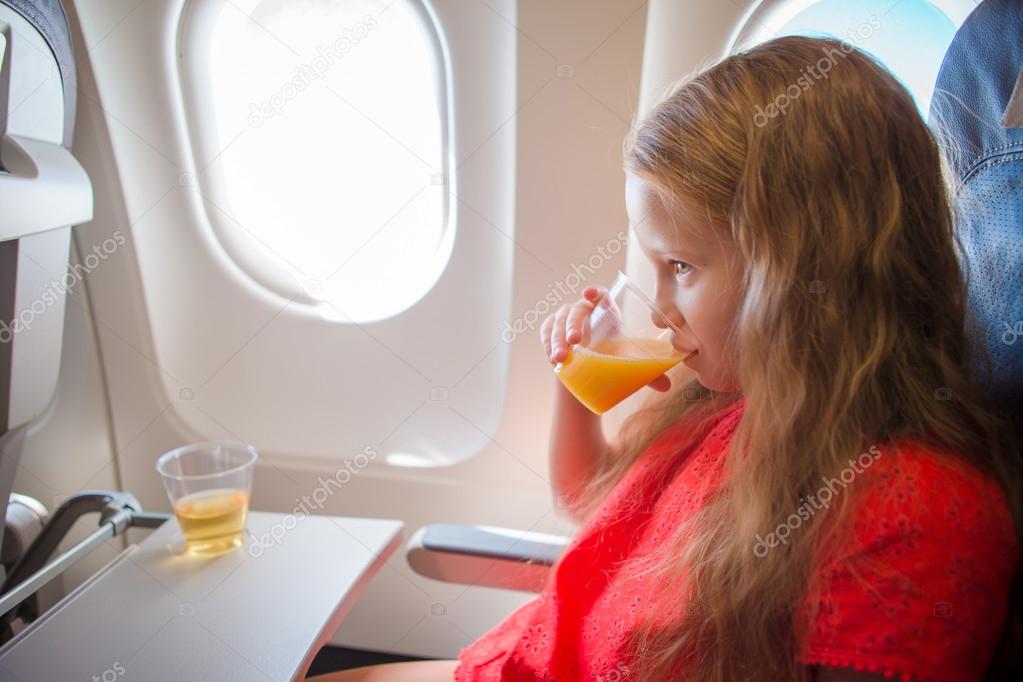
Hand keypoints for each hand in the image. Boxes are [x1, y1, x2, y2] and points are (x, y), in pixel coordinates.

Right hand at [539, 287, 671, 392]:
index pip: (600, 294)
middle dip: (572, 325)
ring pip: (557, 323)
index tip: (589, 293)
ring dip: (556, 340)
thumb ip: (647, 372)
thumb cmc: (610, 356)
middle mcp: (584, 311)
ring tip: (559, 358)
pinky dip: (546, 344)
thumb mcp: (626, 361)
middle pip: (576, 310)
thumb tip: (666, 386)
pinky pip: (546, 332)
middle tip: (574, 341)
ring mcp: (564, 319)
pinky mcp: (550, 329)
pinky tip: (550, 357)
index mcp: (605, 311)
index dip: (595, 291)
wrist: (586, 365)